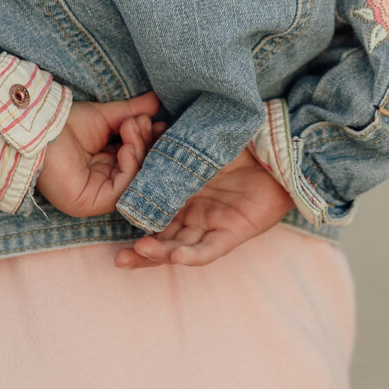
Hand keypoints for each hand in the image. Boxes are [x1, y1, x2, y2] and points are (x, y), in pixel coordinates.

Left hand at [36, 93, 164, 218]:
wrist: (40, 128)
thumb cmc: (66, 123)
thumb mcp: (107, 116)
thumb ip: (132, 112)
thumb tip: (157, 101)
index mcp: (108, 164)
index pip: (140, 158)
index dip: (151, 143)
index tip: (159, 123)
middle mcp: (105, 182)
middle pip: (141, 170)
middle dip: (146, 144)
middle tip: (142, 122)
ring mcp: (100, 195)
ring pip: (136, 180)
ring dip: (139, 151)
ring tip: (131, 128)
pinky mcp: (93, 203)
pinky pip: (123, 190)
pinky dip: (130, 167)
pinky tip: (126, 148)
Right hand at [114, 145, 291, 268]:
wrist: (275, 143)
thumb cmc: (236, 139)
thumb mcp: (194, 142)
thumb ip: (168, 146)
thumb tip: (142, 131)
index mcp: (181, 194)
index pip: (152, 212)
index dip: (133, 217)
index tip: (112, 219)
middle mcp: (193, 214)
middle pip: (163, 239)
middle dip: (143, 251)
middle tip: (121, 258)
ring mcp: (212, 225)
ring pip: (181, 248)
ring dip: (162, 254)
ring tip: (141, 251)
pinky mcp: (234, 233)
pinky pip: (210, 249)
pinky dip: (193, 254)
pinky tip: (178, 256)